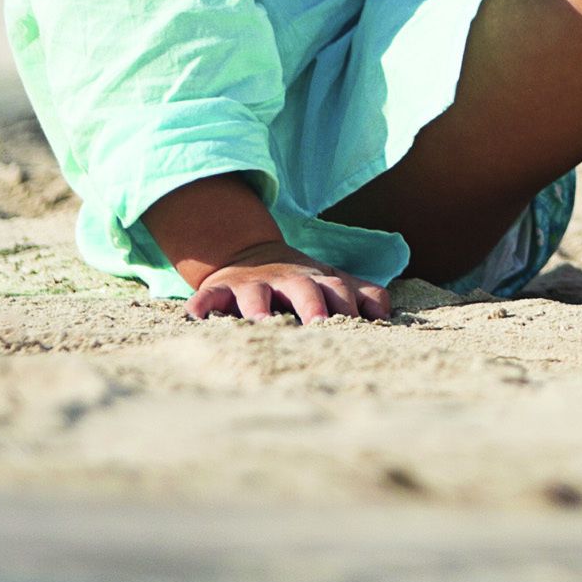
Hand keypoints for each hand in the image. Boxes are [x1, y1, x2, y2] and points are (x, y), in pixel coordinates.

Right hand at [186, 241, 392, 323]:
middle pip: (302, 288)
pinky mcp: (220, 289)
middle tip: (318, 326)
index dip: (349, 306)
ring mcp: (252, 284)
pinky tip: (194, 316)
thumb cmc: (302, 281)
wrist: (252, 254)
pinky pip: (207, 296)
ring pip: (255, 294)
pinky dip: (200, 305)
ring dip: (258, 309)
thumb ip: (364, 295)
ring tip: (262, 325)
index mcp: (317, 280)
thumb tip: (387, 316)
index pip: (338, 290)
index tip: (359, 327)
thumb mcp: (334, 281)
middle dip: (312, 305)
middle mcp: (286, 280)